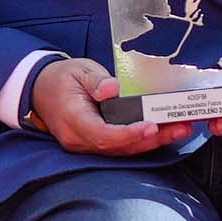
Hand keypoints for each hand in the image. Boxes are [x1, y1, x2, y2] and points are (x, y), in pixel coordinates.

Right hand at [27, 55, 166, 154]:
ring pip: (122, 150)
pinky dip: (141, 141)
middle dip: (151, 139)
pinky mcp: (94, 143)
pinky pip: (119, 147)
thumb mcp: (78, 70)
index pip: (103, 135)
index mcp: (73, 120)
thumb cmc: (60, 78)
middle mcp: (79, 139)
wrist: (41, 89)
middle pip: (119, 147)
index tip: (151, 126)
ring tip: (179, 130)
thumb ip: (95, 80)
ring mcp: (86, 144)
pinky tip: (162, 133)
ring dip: (151, 142)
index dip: (129, 134)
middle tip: (180, 128)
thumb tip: (111, 89)